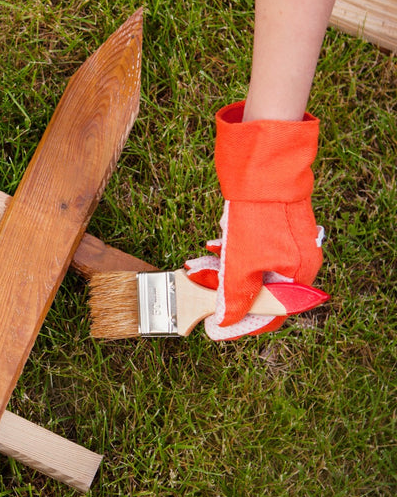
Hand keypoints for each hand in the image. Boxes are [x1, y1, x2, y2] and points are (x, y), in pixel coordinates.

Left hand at [185, 101, 323, 339]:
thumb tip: (226, 321)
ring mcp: (288, 243)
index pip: (270, 313)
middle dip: (225, 290)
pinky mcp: (275, 226)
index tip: (216, 326)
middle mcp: (298, 262)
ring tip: (197, 264)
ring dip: (223, 269)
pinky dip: (231, 251)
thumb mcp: (241, 263)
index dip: (241, 322)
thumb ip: (234, 296)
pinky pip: (251, 249)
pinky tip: (212, 244)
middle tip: (200, 286)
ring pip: (251, 268)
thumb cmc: (258, 215)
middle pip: (259, 289)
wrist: (263, 169)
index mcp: (299, 277)